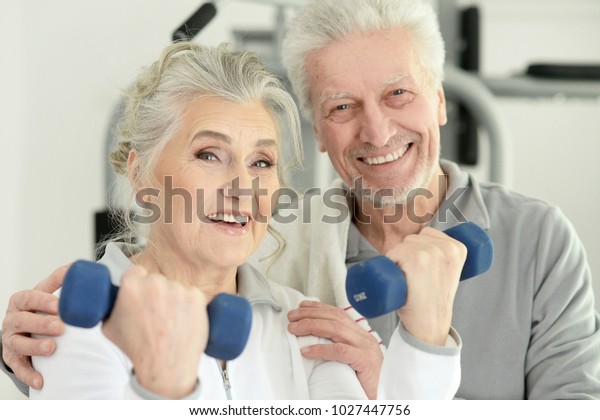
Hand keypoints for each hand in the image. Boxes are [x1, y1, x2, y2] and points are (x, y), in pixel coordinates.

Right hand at [2, 265, 66, 389]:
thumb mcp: (48, 291)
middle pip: (22, 320)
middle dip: (41, 323)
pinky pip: (18, 366)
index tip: (59, 305)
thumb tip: (76, 266)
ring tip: (52, 348)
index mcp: (22, 300)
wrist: (26, 327)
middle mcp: (12, 318)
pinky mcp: (12, 356)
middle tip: (60, 327)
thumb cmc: (41, 307)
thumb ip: (60, 279)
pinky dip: (29, 373)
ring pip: (17, 343)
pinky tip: (41, 380)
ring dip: (34, 346)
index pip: (30, 297)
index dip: (43, 301)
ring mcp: (10, 338)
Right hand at [101, 265, 208, 398]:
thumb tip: (114, 297)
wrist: (165, 366)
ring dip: (173, 299)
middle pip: (156, 279)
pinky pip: (192, 294)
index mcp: (131, 285)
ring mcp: (178, 289)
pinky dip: (190, 305)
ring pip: (175, 287)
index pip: (135, 272)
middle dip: (155, 293)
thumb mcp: (109, 326)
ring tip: (170, 321)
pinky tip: (183, 320)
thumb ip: (111, 306)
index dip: (137, 283)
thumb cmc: (137, 348)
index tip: (141, 294)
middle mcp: (156, 283)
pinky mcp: (196, 296)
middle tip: (156, 313)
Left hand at [287, 300, 382, 398]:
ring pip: (336, 329)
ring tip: (294, 329)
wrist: (387, 396)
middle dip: (310, 314)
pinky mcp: (364, 361)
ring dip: (311, 326)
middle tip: (291, 317)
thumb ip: (340, 348)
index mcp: (361, 336)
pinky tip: (306, 351)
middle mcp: (364, 338)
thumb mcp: (353, 360)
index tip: (302, 305)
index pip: (338, 314)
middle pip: (334, 318)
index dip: (319, 307)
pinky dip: (321, 349)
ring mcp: (365, 348)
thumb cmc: (367, 382)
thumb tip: (313, 343)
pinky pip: (340, 351)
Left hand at [387, 226, 465, 345]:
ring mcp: (430, 252)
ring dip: (399, 259)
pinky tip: (401, 277)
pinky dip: (391, 262)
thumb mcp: (448, 270)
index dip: (419, 249)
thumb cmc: (434, 297)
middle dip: (408, 254)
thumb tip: (424, 234)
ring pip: (401, 246)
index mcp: (458, 248)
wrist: (430, 322)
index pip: (427, 233)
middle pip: (412, 239)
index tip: (424, 268)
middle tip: (417, 278)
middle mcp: (446, 247)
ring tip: (411, 279)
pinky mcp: (415, 259)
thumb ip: (442, 253)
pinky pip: (392, 253)